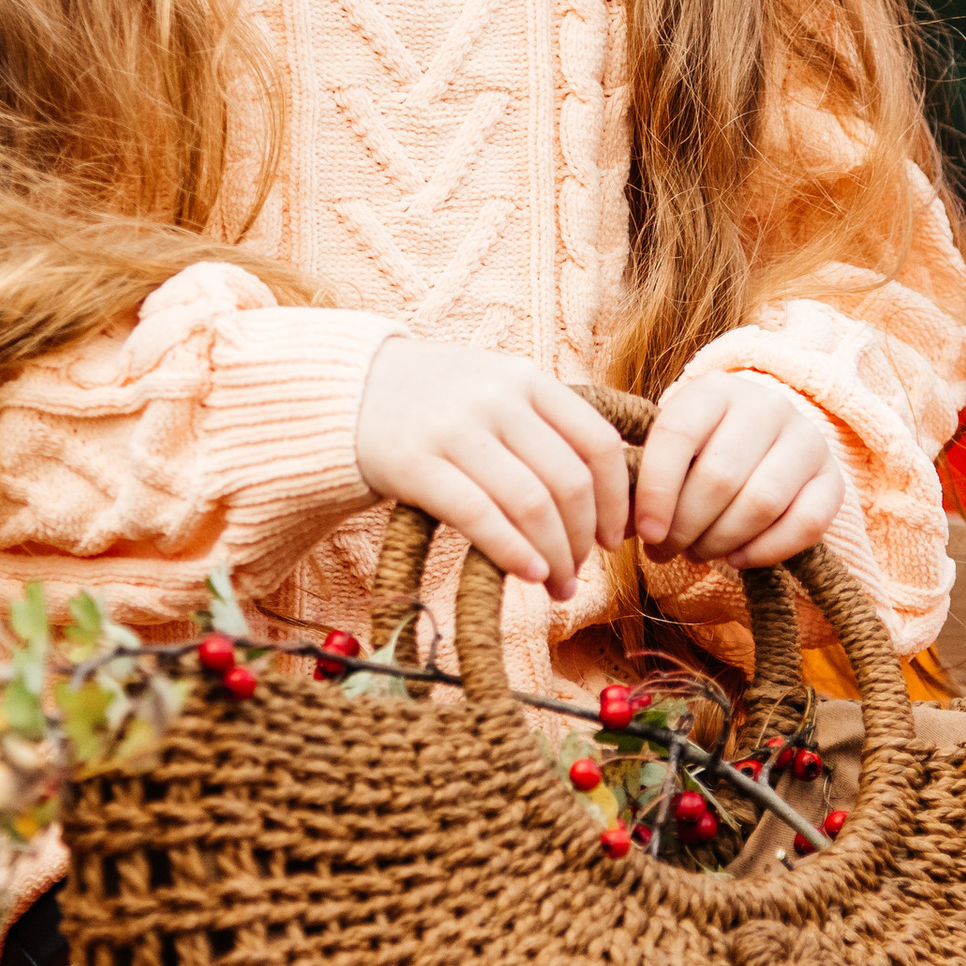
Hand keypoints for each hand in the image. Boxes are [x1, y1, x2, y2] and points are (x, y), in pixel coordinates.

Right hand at [354, 338, 631, 599]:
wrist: (348, 389)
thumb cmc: (437, 401)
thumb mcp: (497, 389)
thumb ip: (545, 425)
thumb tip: (609, 493)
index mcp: (527, 379)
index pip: (598, 443)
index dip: (617, 500)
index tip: (616, 537)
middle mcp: (497, 398)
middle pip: (568, 481)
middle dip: (585, 540)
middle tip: (581, 571)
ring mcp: (455, 428)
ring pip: (531, 503)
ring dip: (555, 556)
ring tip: (557, 585)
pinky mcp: (414, 463)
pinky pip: (480, 516)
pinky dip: (513, 552)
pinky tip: (528, 574)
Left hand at [632, 369, 846, 570]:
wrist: (766, 440)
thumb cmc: (704, 450)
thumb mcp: (672, 449)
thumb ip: (644, 479)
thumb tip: (617, 526)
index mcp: (714, 389)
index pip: (677, 434)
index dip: (656, 491)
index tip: (646, 534)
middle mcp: (766, 405)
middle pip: (720, 476)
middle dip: (686, 527)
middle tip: (667, 550)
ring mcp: (806, 439)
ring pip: (761, 503)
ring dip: (721, 541)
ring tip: (699, 553)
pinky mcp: (833, 477)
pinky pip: (806, 524)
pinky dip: (766, 551)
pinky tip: (737, 558)